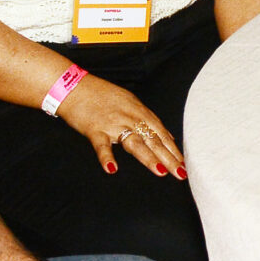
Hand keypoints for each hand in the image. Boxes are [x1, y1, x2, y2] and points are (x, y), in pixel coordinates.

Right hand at [56, 75, 187, 178]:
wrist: (75, 87)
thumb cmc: (103, 96)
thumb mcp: (131, 103)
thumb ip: (149, 121)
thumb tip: (167, 137)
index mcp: (140, 112)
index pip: (161, 134)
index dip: (173, 150)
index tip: (184, 164)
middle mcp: (130, 118)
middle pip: (153, 140)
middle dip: (168, 157)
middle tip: (181, 173)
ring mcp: (113, 124)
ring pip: (134, 143)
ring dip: (148, 157)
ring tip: (160, 171)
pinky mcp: (95, 130)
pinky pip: (102, 145)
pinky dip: (106, 157)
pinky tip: (112, 168)